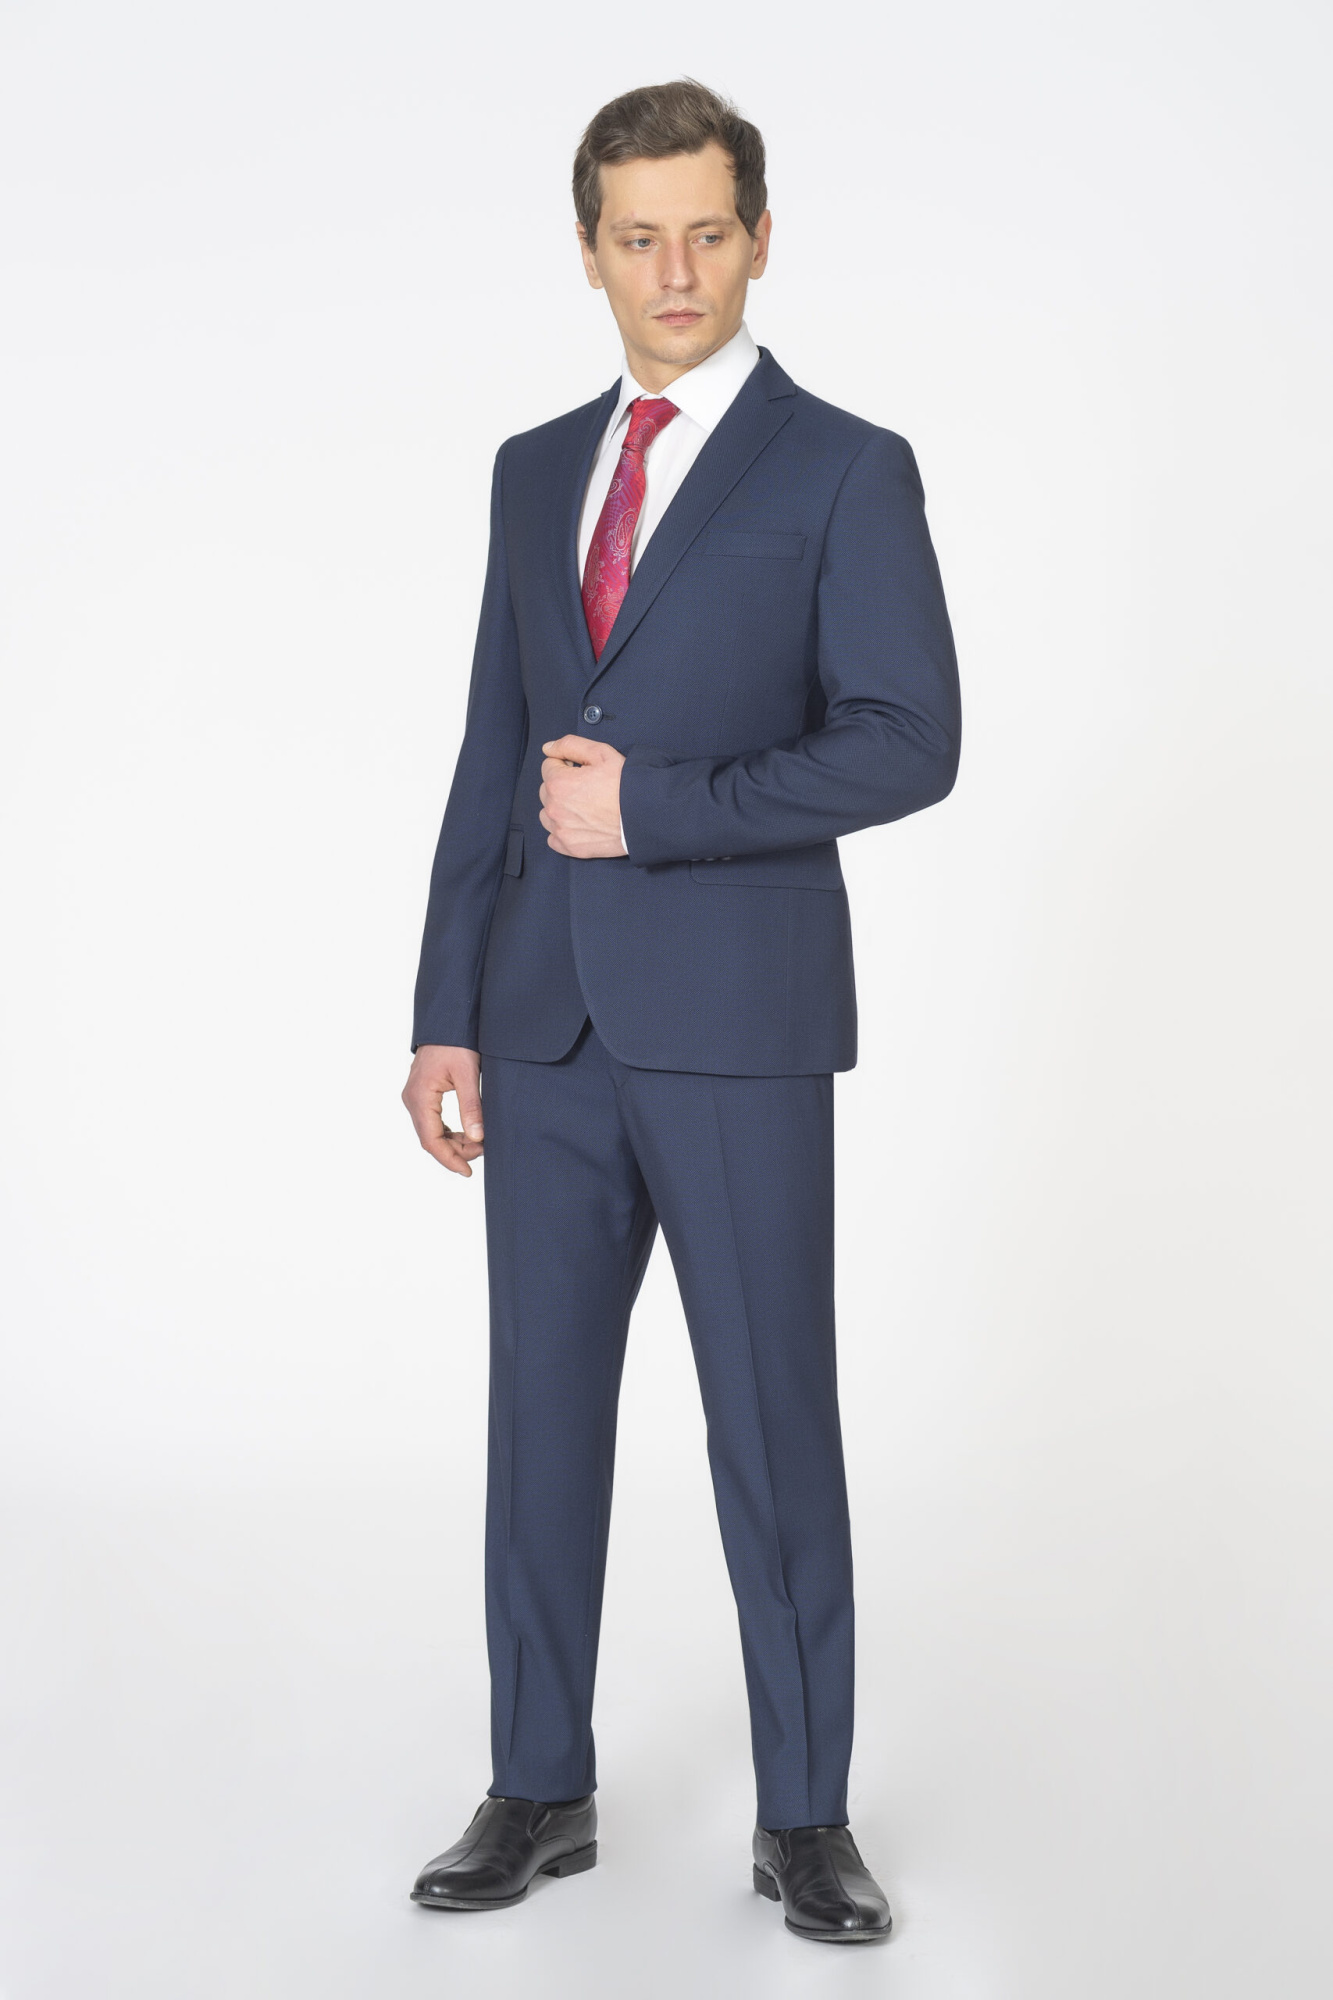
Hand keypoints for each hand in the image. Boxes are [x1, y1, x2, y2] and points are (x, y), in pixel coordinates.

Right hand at [401, 1044, 483, 1177]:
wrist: (447, 1020)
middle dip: (455, 1151)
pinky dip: (448, 1131)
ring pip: (431, 1132)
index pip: (431, 1140)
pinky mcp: (422, 1094)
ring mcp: (415, 1097)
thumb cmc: (456, 1042)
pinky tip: (466, 1133)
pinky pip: (432, 1121)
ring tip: (478, 1144)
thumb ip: (472, 1107)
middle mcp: (412, 1099)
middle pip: (430, 1139)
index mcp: (420, 1097)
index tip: (467, 1171)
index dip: (449, 1159)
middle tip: (483, 1151)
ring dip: (452, 1142)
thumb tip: (477, 1138)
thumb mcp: (469, 1074)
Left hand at [539, 734, 626, 857]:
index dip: (566, 765)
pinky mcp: (569, 846)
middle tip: (587, 789)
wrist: (643, 816)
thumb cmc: (625, 784)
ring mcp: (560, 829)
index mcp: (558, 783)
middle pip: (546, 790)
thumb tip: (547, 748)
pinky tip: (580, 825)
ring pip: (547, 814)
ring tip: (583, 808)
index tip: (583, 771)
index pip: (548, 766)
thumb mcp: (601, 753)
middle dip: (561, 785)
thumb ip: (570, 744)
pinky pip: (553, 837)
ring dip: (559, 808)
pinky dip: (562, 831)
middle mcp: (553, 808)